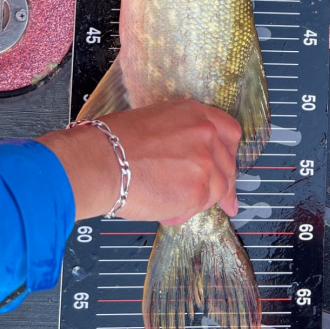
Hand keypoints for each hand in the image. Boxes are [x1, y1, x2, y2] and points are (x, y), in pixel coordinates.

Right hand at [37, 101, 241, 224]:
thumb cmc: (113, 143)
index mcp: (194, 114)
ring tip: (171, 204)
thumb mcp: (154, 123)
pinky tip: (164, 212)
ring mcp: (205, 162)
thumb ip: (180, 137)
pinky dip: (181, 214)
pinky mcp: (198, 190)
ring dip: (198, 201)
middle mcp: (205, 134)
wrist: (100, 161)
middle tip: (221, 201)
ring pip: (217, 190)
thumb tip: (184, 158)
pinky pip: (198, 208)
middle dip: (222, 185)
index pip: (229, 132)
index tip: (229, 167)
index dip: (229, 154)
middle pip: (227, 165)